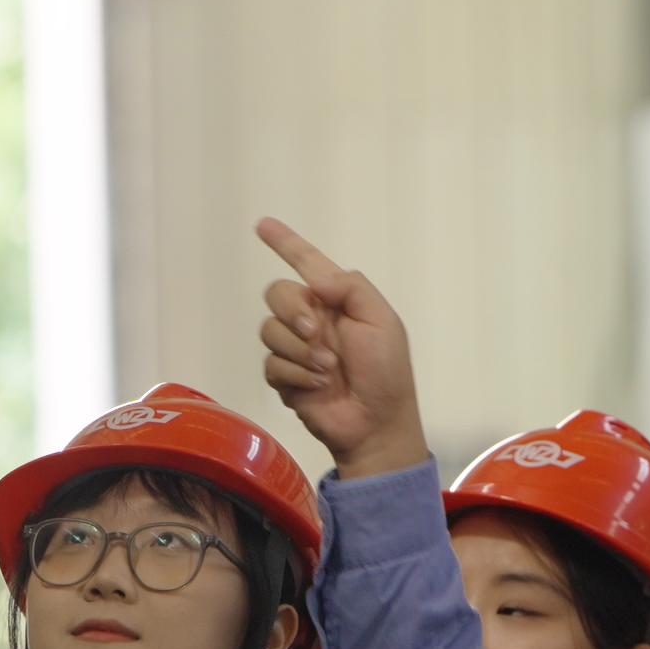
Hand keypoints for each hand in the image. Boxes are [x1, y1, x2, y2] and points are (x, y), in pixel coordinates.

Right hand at [254, 217, 429, 478]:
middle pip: (277, 293)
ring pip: (269, 330)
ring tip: (328, 369)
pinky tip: (318, 386)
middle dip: (293, 311)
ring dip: (299, 349)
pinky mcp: (284, 377)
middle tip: (317, 332)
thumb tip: (314, 278)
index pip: (305, 262)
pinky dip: (296, 374)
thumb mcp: (382, 321)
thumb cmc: (387, 372)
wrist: (376, 423)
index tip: (262, 224)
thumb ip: (351, 288)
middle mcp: (311, 318)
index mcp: (336, 300)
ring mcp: (295, 348)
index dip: (284, 242)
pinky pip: (271, 364)